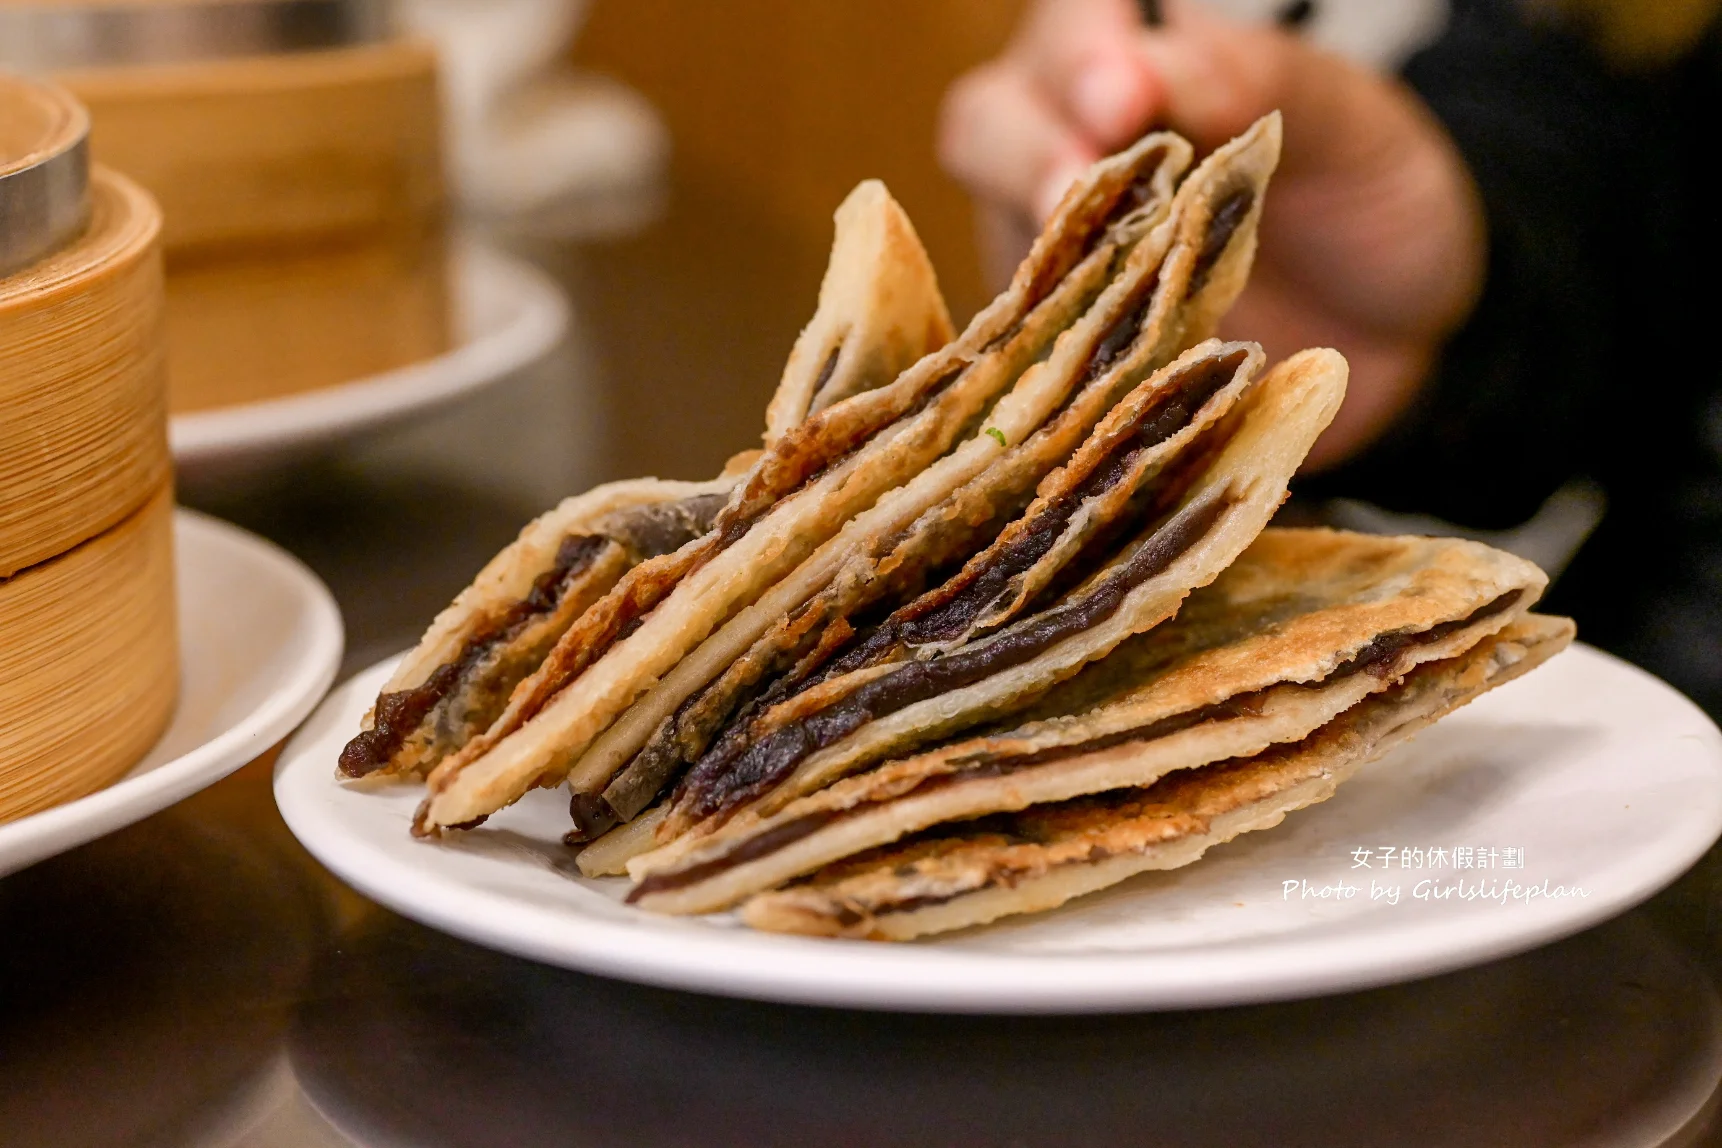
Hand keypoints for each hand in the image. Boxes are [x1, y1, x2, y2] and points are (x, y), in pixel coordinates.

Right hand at [938, 0, 1484, 467]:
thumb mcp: (1348, 125)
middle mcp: (1067, 144)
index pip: (1070, 26)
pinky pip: (1021, 346)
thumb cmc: (1369, 197)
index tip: (1119, 100)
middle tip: (1074, 188)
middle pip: (987, 123)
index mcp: (1138, 63)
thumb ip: (1259, 83)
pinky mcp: (1057, 344)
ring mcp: (1052, 249)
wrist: (1393, 330)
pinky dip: (1048, 354)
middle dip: (1025, 149)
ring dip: (1028, 257)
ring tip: (1082, 280)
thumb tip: (1159, 66)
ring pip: (990, 234)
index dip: (1078, 58)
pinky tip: (1089, 365)